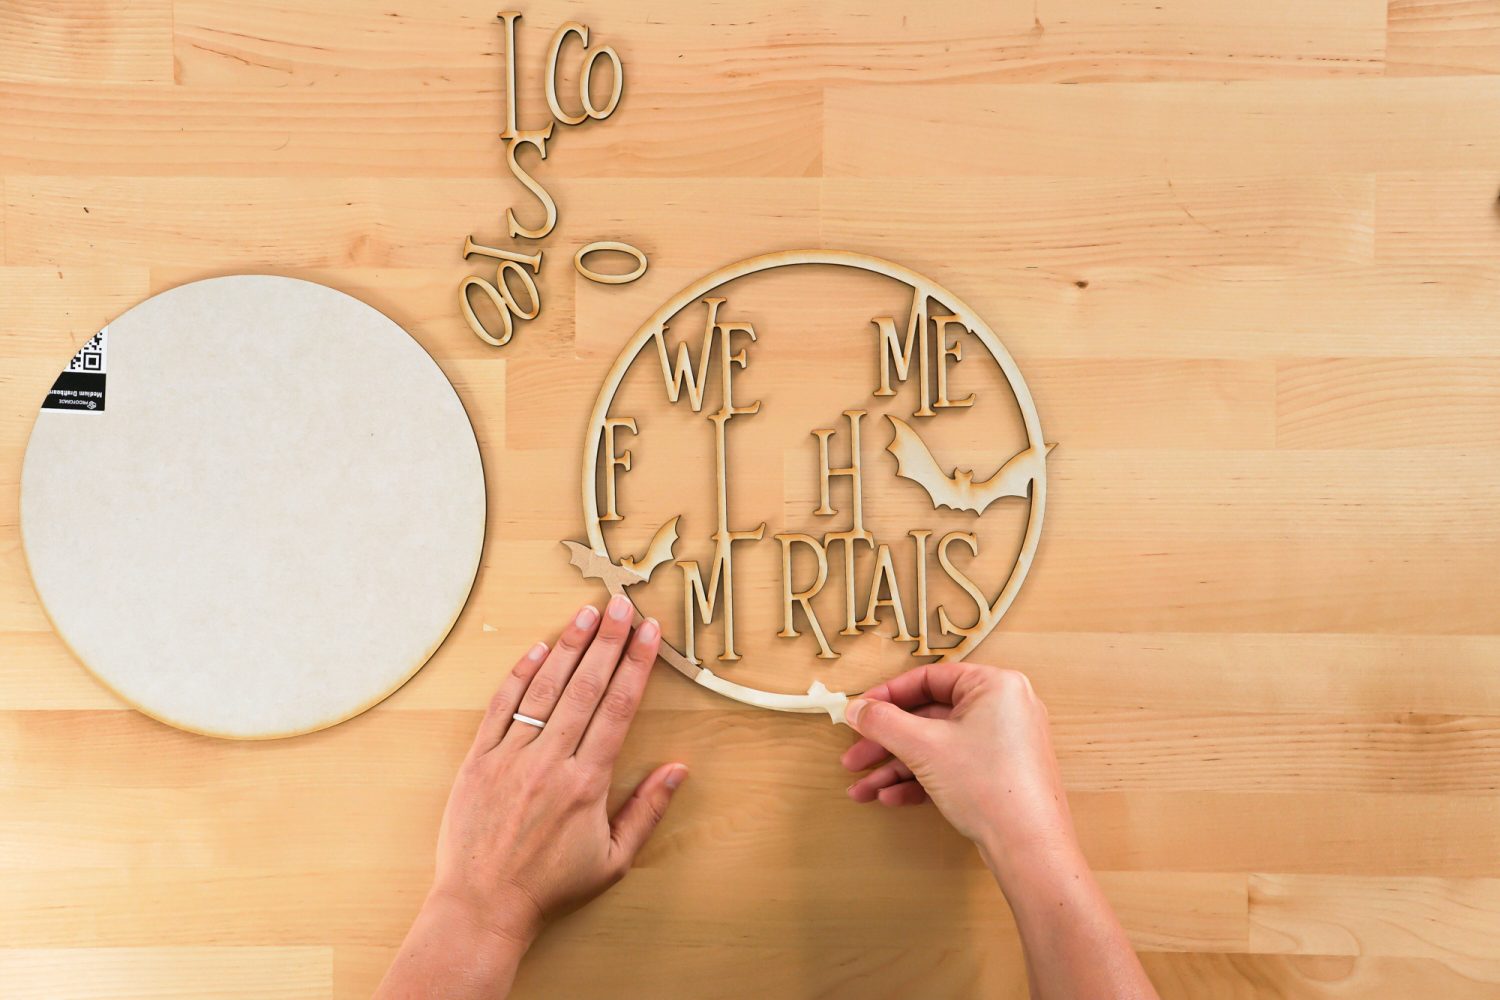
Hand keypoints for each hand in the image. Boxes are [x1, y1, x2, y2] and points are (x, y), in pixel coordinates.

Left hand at [378, 595, 686, 999]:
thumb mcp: (613, 860)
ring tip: (586, 613)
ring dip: (568, 647)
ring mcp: (511, 757)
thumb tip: (678, 769)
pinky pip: (501, 707)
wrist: (482, 907)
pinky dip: (519, 675)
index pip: (618, 708)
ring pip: (544, 689)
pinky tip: (537, 649)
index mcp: (587, 783)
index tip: (648, 632)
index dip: (635, 665)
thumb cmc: (550, 887)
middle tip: (621, 604)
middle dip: (607, 641)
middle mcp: (550, 761)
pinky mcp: (478, 761)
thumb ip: (647, 811)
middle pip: (585, 687)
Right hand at [841, 662, 1076, 872]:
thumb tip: (856, 709)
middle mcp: (1003, 709)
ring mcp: (1003, 744)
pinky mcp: (1000, 774)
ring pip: (937, 747)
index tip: (859, 713)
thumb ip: (884, 723)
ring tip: (862, 790)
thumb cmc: (988, 785)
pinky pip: (953, 766)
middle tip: (853, 758)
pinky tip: (890, 797)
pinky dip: (922, 780)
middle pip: (929, 717)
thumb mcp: (924, 747)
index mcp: (994, 686)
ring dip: (897, 767)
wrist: (1029, 848)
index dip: (887, 696)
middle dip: (886, 743)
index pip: (929, 679)